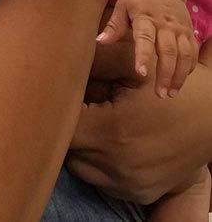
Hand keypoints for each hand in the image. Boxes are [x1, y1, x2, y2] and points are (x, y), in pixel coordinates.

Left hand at [68, 60, 211, 204]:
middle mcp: (117, 165)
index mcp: (111, 132)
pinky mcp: (138, 193)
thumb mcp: (131, 64)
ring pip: (82, 168)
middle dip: (71, 127)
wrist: (211, 117)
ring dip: (83, 147)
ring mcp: (128, 184)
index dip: (61, 109)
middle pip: (68, 150)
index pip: (62, 129)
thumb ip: (93, 62)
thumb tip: (58, 61)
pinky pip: (102, 181)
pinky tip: (114, 140)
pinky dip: (101, 163)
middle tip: (84, 105)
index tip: (66, 95)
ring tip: (98, 121)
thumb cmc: (168, 84)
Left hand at [96, 0, 198, 97]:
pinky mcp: (189, 31)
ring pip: (183, 54)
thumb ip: (114, 26)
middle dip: (165, 74)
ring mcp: (179, 28)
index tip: (141, 73)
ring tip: (170, 93)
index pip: (145, 38)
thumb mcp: (122, 5)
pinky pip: (192, 51)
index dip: (143, 56)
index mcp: (145, 17)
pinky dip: (188, 67)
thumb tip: (99, 42)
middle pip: (168, 51)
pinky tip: (180, 80)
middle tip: (160, 94)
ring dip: (178, 75)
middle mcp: (165, 24)